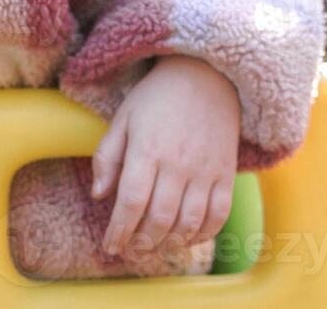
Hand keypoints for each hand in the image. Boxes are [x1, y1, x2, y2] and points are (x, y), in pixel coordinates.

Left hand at [89, 55, 239, 258]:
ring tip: (155, 247)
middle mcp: (177, 163)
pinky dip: (204, 233)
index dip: (120, 230)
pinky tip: (189, 238)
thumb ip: (107, 158)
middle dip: (142, 242)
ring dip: (170, 243)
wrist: (204, 75)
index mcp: (147, 149)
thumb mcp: (123, 119)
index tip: (110, 246)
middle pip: (160, 218)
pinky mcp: (226, 172)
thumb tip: (99, 197)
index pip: (131, 201)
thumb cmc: (156, 97)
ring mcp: (205, 170)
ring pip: (189, 222)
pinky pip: (219, 214)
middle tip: (131, 251)